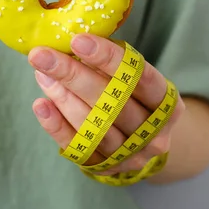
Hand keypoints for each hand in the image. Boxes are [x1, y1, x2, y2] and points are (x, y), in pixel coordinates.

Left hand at [28, 33, 185, 175]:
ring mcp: (130, 154)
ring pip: (94, 126)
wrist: (144, 143)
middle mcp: (153, 132)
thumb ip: (111, 64)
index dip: (109, 58)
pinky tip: (41, 105)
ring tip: (41, 74)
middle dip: (74, 75)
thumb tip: (72, 40)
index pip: (140, 78)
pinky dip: (57, 126)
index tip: (78, 40)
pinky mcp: (106, 169)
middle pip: (113, 103)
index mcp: (167, 102)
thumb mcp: (135, 80)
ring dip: (63, 98)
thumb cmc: (135, 99)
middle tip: (43, 55)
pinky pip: (78, 147)